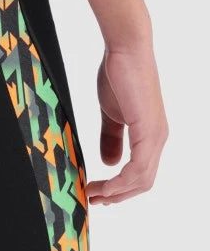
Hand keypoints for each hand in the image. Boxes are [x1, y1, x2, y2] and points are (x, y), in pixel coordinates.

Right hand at [86, 46, 167, 204]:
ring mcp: (155, 136)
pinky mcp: (148, 130)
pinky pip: (138, 168)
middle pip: (143, 182)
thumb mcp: (111, 114)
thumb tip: (110, 163)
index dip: (119, 188)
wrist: (126, 51)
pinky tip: (106, 185)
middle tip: (92, 199)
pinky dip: (121, 182)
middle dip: (117, 196)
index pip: (140, 174)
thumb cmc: (119, 76)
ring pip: (142, 179)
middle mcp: (158, 139)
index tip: (96, 192)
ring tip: (94, 194)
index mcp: (150, 136)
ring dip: (116, 192)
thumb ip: (111, 138)